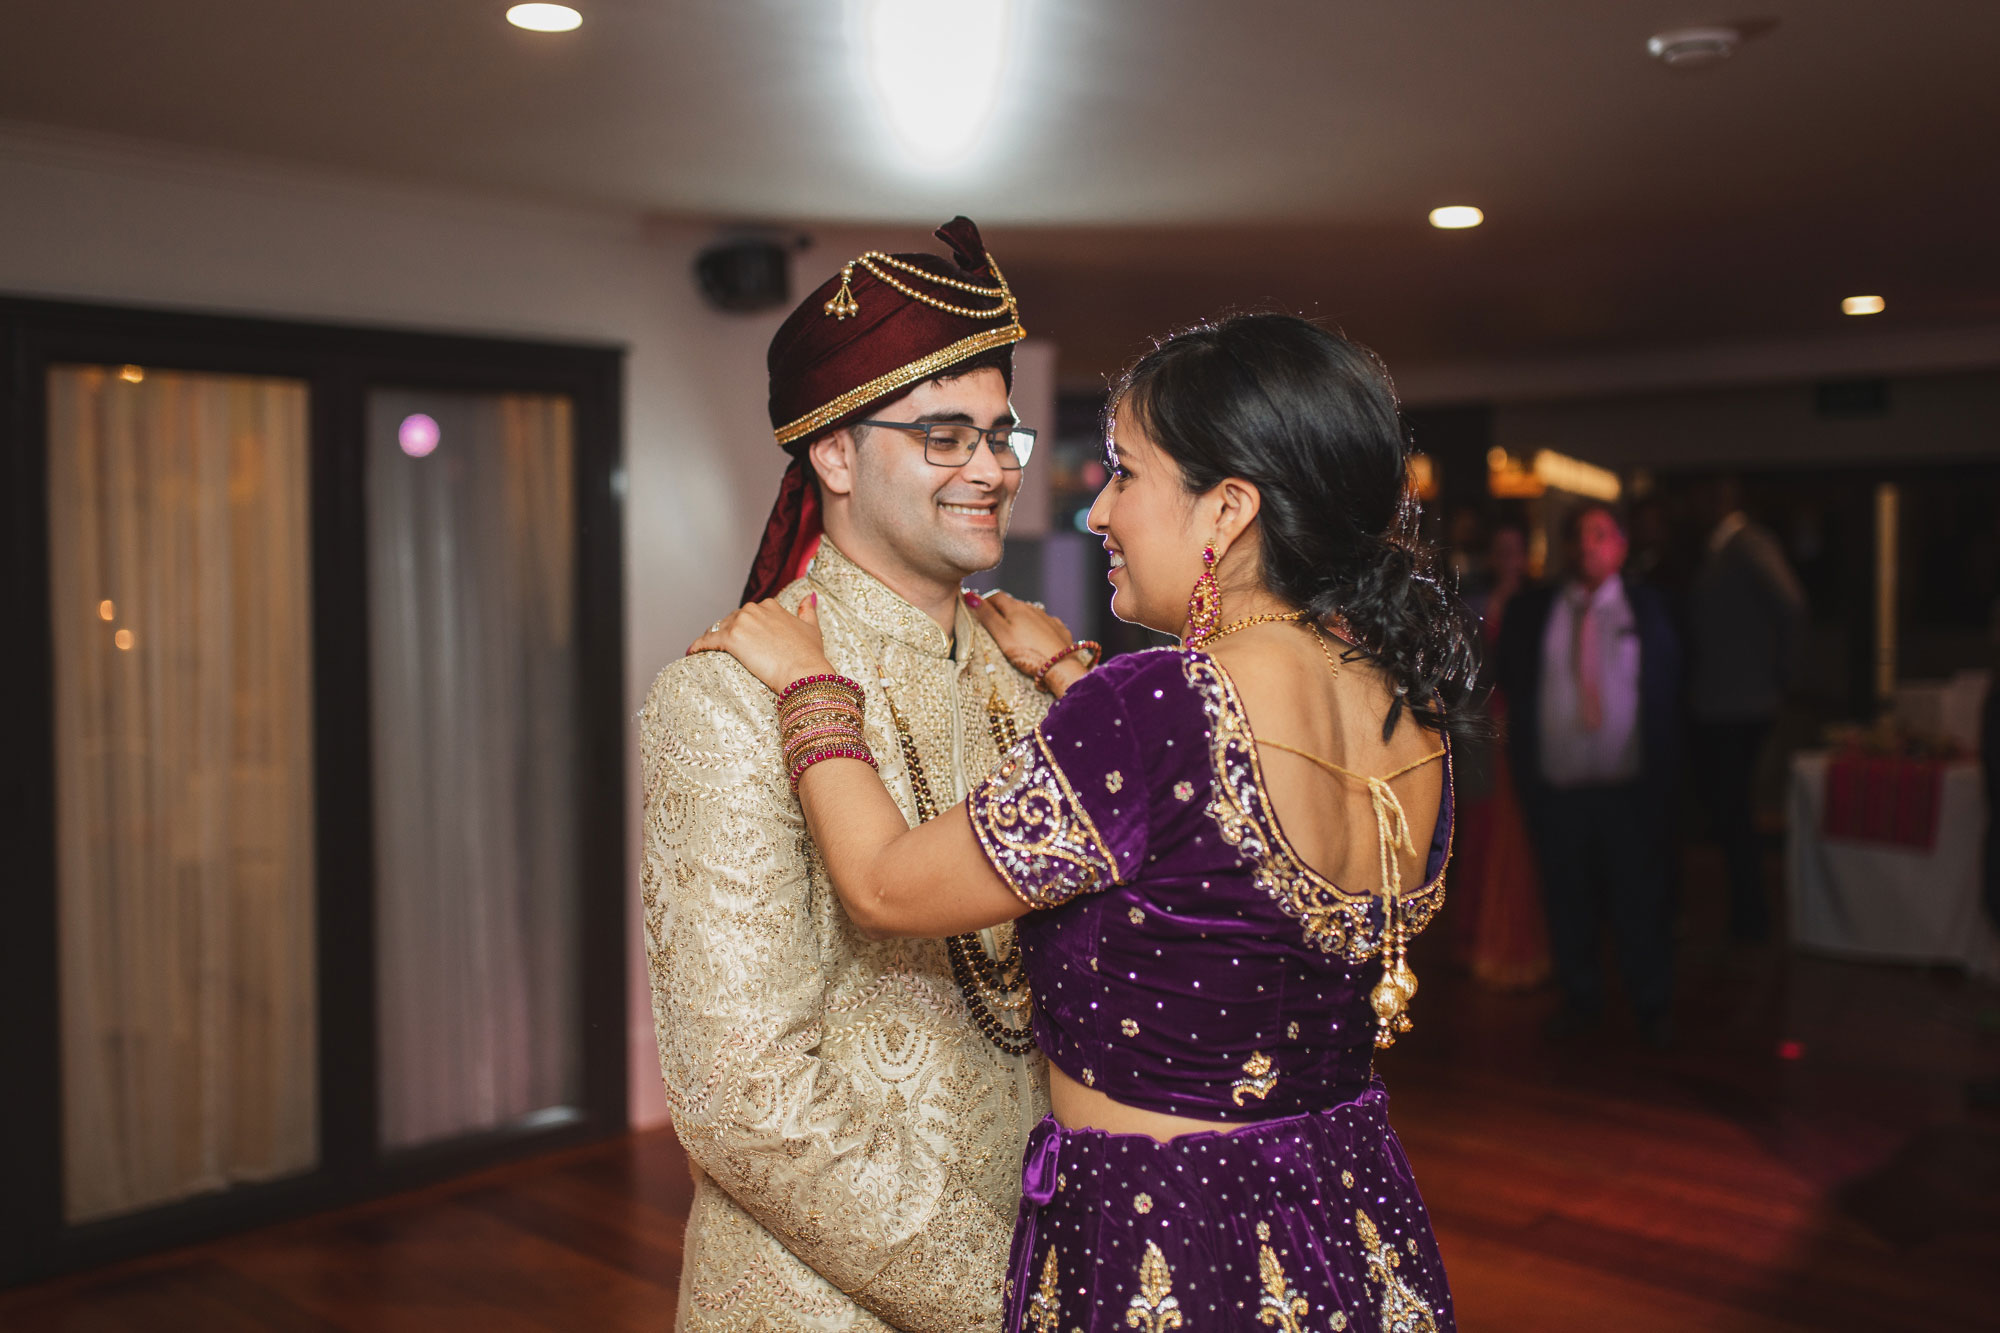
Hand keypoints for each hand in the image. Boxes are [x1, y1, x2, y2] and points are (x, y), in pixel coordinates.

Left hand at [687, 595, 833, 694]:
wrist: (804, 672)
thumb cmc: (809, 655)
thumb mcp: (812, 628)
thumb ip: (807, 610)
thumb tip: (807, 597)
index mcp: (771, 606)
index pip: (749, 613)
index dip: (744, 626)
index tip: (742, 637)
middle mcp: (754, 610)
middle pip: (732, 619)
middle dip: (728, 631)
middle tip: (725, 648)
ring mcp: (741, 623)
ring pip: (719, 628)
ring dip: (713, 638)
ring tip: (707, 650)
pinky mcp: (731, 639)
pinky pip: (708, 640)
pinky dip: (698, 645)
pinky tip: (691, 652)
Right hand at [968, 591, 1084, 692]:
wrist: (1061, 666)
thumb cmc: (1027, 652)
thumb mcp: (1002, 634)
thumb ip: (987, 615)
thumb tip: (970, 595)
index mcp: (1016, 608)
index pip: (996, 596)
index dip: (984, 601)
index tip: (977, 610)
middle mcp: (1033, 609)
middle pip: (1013, 604)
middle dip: (1001, 610)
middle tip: (992, 624)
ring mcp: (1048, 618)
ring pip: (1029, 613)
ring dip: (1019, 618)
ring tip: (1013, 633)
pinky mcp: (1059, 630)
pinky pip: (1045, 623)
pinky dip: (1036, 627)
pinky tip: (1035, 637)